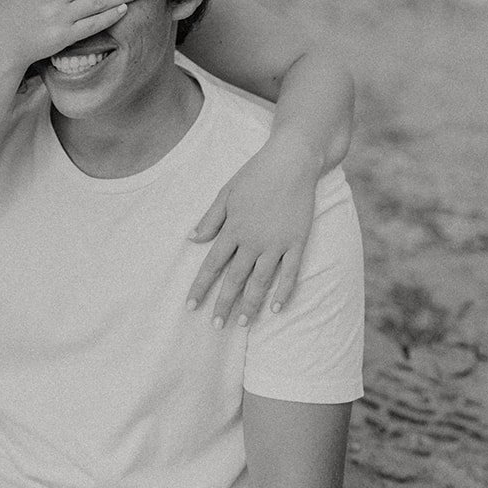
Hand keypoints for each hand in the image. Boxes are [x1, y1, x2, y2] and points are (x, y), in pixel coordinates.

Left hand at [186, 133, 317, 326]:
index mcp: (232, 228)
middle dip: (223, 304)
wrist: (292, 160)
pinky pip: (290, 272)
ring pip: (260, 281)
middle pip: (234, 278)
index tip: (190, 306)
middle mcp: (252, 240)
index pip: (212, 265)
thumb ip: (210, 218)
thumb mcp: (226, 192)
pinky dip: (283, 291)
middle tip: (215, 327)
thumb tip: (192, 239)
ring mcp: (276, 243)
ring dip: (250, 304)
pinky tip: (276, 309)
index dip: (200, 287)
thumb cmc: (256, 173)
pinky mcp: (297, 241)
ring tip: (242, 324)